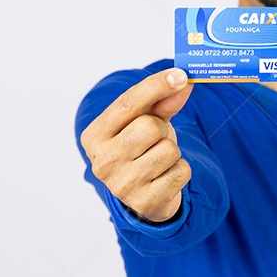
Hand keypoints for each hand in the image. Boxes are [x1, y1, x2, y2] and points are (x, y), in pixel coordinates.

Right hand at [80, 68, 194, 221]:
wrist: (144, 194)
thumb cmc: (141, 150)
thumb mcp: (144, 122)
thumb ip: (160, 101)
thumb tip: (182, 81)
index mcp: (94, 136)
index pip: (126, 103)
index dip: (156, 86)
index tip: (179, 75)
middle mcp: (103, 162)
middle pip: (150, 126)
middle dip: (161, 130)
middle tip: (153, 141)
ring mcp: (122, 184)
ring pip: (169, 149)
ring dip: (172, 152)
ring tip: (158, 160)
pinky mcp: (145, 202)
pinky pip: (181, 171)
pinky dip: (180, 171)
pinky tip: (165, 177)